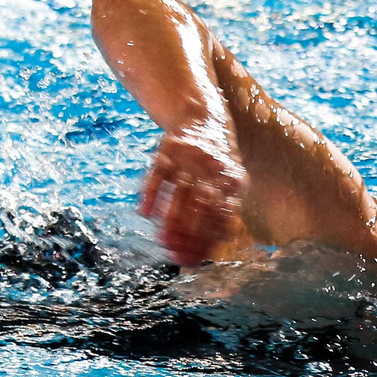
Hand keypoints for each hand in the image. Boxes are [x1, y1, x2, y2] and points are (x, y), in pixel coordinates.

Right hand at [140, 128, 245, 266]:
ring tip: (162, 240)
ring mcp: (190, 158)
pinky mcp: (169, 149)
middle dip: (189, 232)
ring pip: (180, 191)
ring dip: (171, 218)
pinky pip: (158, 173)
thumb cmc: (215, 164)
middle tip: (175, 253)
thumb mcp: (230, 183)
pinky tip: (144, 214)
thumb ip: (222, 213)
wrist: (203, 118)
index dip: (207, 239)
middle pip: (202, 205)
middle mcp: (213, 169)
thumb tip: (208, 250)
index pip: (222, 215)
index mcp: (232, 181)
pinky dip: (150, 193)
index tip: (193, 258)